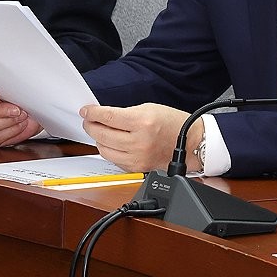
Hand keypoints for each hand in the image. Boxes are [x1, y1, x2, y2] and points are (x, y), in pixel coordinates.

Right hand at [0, 77, 43, 145]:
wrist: (31, 110)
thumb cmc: (22, 93)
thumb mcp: (19, 82)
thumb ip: (13, 79)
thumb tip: (19, 74)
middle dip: (1, 112)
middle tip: (17, 110)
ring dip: (7, 123)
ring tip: (21, 118)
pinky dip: (9, 133)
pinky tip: (18, 125)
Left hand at [80, 103, 202, 172]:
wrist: (190, 143)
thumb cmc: (172, 123)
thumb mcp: (149, 108)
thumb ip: (124, 113)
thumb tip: (103, 116)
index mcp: (142, 122)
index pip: (108, 117)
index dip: (92, 113)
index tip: (85, 111)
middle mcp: (139, 142)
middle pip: (102, 134)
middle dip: (91, 126)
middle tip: (89, 120)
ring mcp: (137, 157)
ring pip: (104, 150)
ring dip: (98, 139)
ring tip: (100, 131)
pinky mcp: (137, 168)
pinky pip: (114, 160)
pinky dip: (109, 150)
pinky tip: (112, 143)